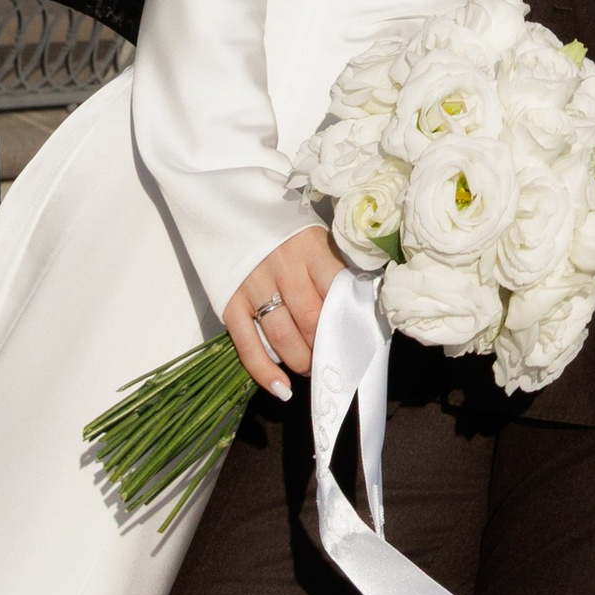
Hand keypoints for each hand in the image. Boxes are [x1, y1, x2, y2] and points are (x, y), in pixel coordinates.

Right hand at [226, 222, 347, 397]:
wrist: (231, 206)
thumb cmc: (285, 229)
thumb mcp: (316, 236)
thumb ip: (333, 267)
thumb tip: (363, 300)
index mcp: (311, 248)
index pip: (335, 290)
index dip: (347, 319)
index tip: (357, 337)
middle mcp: (283, 267)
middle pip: (309, 318)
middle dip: (324, 346)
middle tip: (333, 358)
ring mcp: (254, 286)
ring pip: (281, 336)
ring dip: (300, 360)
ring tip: (311, 369)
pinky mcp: (230, 302)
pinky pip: (247, 344)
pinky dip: (264, 371)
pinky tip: (281, 387)